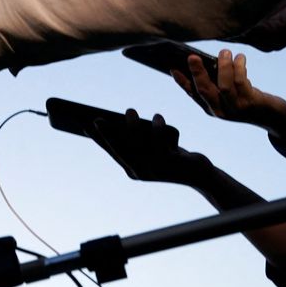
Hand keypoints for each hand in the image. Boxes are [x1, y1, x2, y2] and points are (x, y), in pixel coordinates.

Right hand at [88, 109, 206, 185]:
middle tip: (97, 118)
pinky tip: (157, 117)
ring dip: (132, 126)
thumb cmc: (173, 156)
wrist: (199, 174)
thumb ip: (138, 140)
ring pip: (138, 145)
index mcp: (134, 170)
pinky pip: (159, 142)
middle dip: (107, 134)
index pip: (113, 152)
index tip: (86, 126)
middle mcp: (142, 171)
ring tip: (130, 111)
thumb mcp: (152, 149)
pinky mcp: (170, 162)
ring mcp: (156, 168)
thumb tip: (123, 121)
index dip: (99, 139)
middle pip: (121, 149)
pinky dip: (156, 127)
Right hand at [170, 49, 285, 134]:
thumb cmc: (249, 100)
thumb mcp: (230, 95)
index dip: (182, 82)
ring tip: (225, 51)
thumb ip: (218, 83)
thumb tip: (208, 61)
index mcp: (212, 108)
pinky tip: (240, 58)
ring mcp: (235, 109)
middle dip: (197, 72)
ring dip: (223, 66)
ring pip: (224, 85)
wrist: (274, 118)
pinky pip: (241, 82)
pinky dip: (239, 67)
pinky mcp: (250, 103)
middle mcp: (220, 111)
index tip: (173, 68)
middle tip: (192, 56)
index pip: (193, 94)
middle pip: (204, 90)